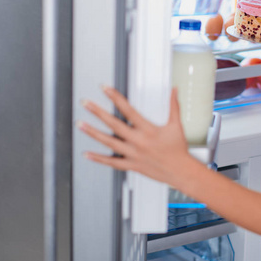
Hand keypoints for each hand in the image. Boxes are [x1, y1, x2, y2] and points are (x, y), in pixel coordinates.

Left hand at [77, 86, 191, 184]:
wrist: (180, 171)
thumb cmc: (178, 150)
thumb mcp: (176, 126)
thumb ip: (174, 106)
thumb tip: (174, 91)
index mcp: (148, 130)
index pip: (128, 110)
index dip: (115, 98)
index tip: (105, 89)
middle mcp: (138, 142)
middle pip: (114, 124)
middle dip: (98, 112)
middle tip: (86, 103)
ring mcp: (133, 154)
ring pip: (109, 142)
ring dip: (93, 133)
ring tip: (81, 125)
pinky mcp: (132, 165)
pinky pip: (112, 162)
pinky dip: (99, 159)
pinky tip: (88, 154)